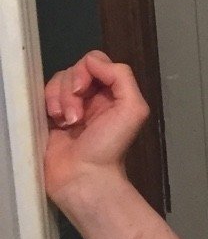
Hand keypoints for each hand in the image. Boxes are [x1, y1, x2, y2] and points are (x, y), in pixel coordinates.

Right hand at [43, 50, 149, 206]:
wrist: (83, 176)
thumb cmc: (110, 146)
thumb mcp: (133, 109)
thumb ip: (122, 77)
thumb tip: (93, 62)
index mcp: (113, 92)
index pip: (95, 61)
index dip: (86, 71)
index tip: (84, 92)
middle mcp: (93, 95)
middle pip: (73, 69)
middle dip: (71, 90)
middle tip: (76, 117)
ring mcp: (70, 105)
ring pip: (56, 80)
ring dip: (59, 99)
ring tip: (67, 123)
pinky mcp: (50, 115)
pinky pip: (42, 94)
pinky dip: (47, 104)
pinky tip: (55, 122)